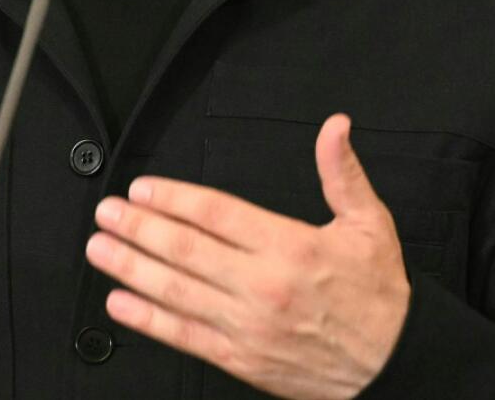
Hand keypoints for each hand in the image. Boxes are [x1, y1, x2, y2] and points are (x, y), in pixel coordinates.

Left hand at [84, 114, 409, 399]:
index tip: (143, 189)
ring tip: (100, 248)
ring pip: (177, 292)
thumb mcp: (370, 225)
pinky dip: (148, 319)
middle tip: (106, 212)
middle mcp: (263, 286)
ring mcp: (247, 326)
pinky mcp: (241, 359)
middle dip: (139, 228)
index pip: (217, 215)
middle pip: (186, 250)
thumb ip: (343, 173)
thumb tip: (335, 127)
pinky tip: (120, 302)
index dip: (174, 199)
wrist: (394, 367)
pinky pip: (185, 336)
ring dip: (131, 268)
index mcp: (291, 248)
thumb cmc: (379, 296)